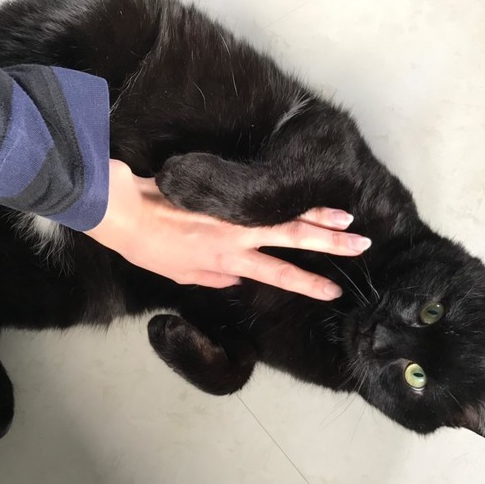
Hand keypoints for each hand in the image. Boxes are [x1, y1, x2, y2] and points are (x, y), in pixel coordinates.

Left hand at [85, 160, 371, 300]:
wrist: (123, 211)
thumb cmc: (146, 245)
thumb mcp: (178, 274)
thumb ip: (211, 277)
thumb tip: (236, 279)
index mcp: (227, 262)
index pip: (278, 274)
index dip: (308, 283)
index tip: (332, 289)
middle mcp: (239, 239)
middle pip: (295, 241)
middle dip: (331, 246)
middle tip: (361, 245)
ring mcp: (234, 214)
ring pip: (286, 216)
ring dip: (322, 217)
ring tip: (349, 220)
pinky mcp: (226, 194)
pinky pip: (265, 196)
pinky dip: (290, 196)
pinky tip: (308, 194)